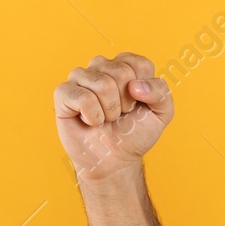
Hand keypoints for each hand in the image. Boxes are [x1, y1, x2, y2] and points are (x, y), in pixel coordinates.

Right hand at [54, 53, 174, 181]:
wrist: (114, 161)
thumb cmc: (133, 134)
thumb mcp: (161, 113)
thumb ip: (161, 92)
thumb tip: (135, 85)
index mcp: (125, 65)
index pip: (140, 64)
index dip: (143, 91)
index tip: (136, 105)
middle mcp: (101, 66)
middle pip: (121, 72)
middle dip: (125, 102)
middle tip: (119, 114)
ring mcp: (80, 77)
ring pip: (103, 84)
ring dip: (109, 111)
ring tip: (105, 118)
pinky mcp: (63, 93)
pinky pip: (83, 97)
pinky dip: (92, 116)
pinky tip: (90, 121)